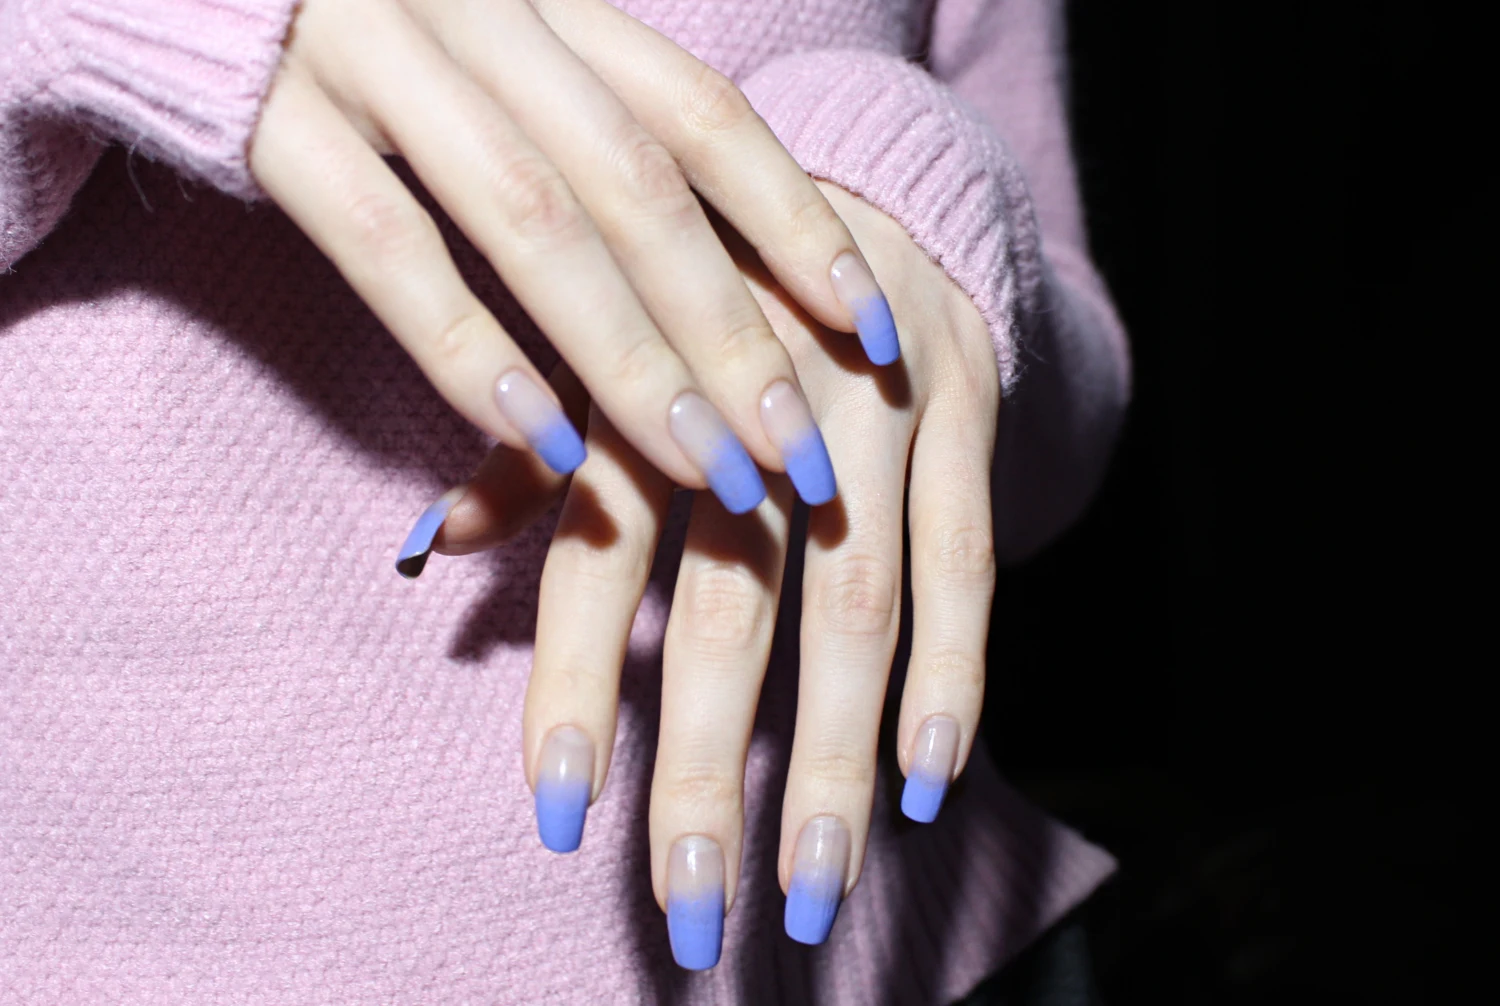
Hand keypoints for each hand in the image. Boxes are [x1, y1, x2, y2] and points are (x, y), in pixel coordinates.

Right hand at [249, 0, 901, 520]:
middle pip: (639, 188)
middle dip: (732, 328)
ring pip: (535, 222)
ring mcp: (375, 56)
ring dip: (631, 361)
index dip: (798, 225)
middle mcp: (482, 14)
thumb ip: (586, 145)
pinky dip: (470, 351)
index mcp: (551, 4)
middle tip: (802, 452)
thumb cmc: (371, 39)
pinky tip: (539, 445)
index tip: (872, 331)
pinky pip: (388, 246)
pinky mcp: (275, 119)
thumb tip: (696, 308)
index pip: (705, 118)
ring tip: (708, 474)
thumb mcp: (497, 60)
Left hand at [438, 182, 1000, 965]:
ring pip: (856, 603)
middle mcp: (753, 393)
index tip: (559, 824)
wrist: (847, 186)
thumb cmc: (694, 290)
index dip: (577, 688)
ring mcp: (870, 402)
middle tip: (693, 914)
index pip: (598, 555)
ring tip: (810, 889)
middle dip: (706, 769)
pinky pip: (967, 559)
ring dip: (832, 757)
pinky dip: (952, 674)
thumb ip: (528, 448)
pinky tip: (927, 784)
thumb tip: (426, 547)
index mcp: (641, 374)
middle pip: (729, 605)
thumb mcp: (599, 340)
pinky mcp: (962, 408)